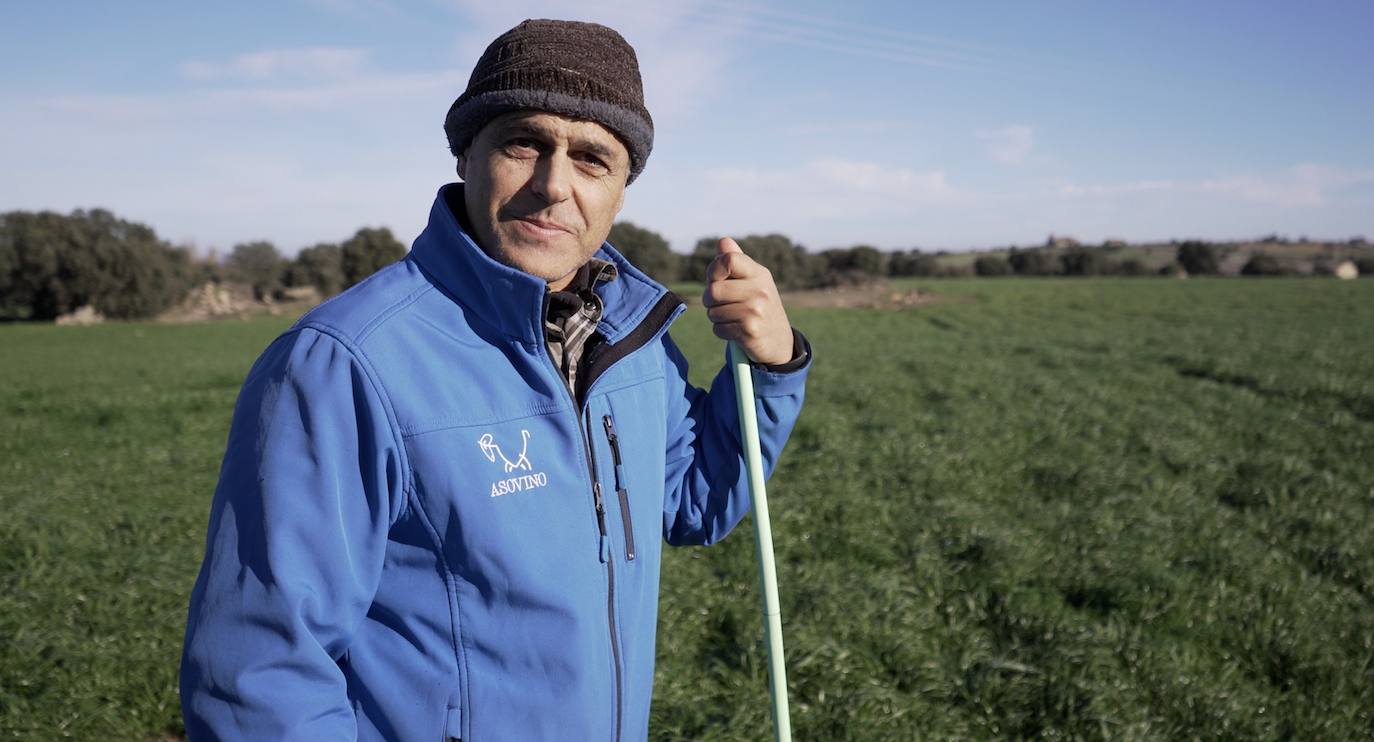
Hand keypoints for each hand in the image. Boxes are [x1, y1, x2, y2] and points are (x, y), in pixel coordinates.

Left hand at [702, 237, 793, 365]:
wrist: (779, 340)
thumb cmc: (759, 305)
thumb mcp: (753, 280)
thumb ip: (736, 260)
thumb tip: (722, 241)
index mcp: (759, 273)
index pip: (728, 260)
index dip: (713, 270)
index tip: (715, 279)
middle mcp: (760, 290)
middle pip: (713, 290)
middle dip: (709, 300)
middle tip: (720, 304)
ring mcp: (756, 311)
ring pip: (713, 312)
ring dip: (716, 317)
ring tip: (732, 317)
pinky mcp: (750, 331)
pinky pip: (718, 329)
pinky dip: (722, 331)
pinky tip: (736, 330)